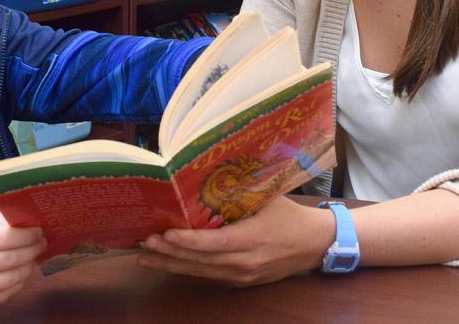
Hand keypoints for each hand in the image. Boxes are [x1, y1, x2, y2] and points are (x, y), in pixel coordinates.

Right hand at [0, 211, 44, 307]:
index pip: (5, 238)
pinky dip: (17, 284)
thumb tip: (27, 224)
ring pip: (9, 280)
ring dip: (27, 268)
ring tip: (32, 257)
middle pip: (10, 260)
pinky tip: (20, 273)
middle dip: (31, 251)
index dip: (26, 235)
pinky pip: (3, 296)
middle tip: (41, 243)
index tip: (38, 231)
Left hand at [138, 197, 331, 285]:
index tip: (165, 233)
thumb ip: (239, 192)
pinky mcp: (241, 282)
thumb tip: (206, 175)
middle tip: (144, 243)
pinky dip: (187, 268)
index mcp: (254, 238)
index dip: (188, 240)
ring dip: (171, 264)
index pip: (215, 243)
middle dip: (170, 252)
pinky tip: (168, 262)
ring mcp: (243, 275)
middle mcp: (246, 261)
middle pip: (201, 261)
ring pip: (201, 272)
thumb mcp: (268, 198)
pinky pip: (209, 275)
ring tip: (145, 256)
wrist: (315, 245)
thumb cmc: (290, 215)